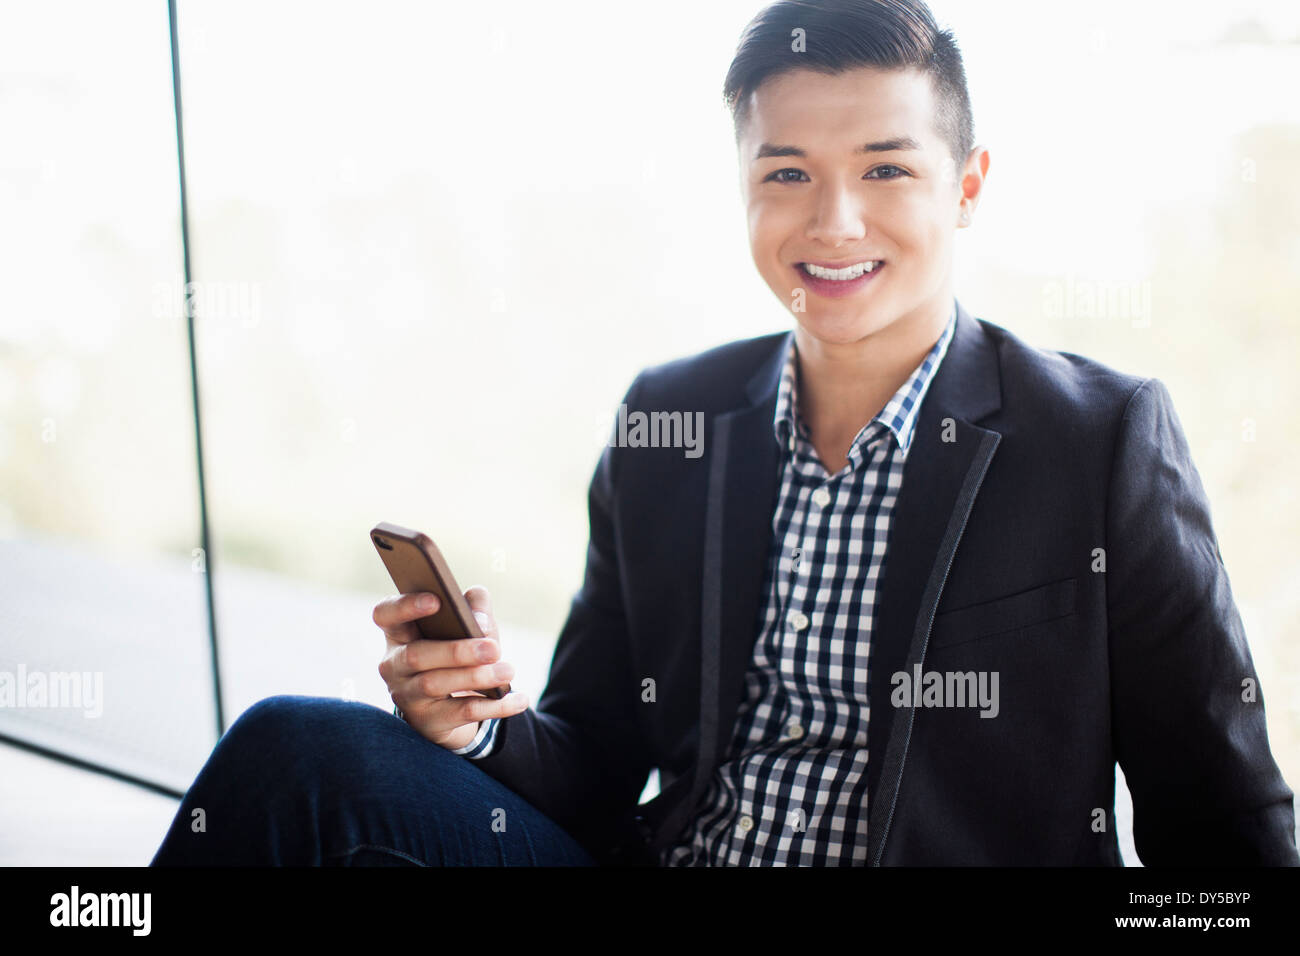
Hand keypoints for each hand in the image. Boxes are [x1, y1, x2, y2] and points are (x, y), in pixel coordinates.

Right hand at [375, 585, 528, 750]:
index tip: (436, 600)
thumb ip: (474, 607)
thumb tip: (479, 620)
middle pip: (416, 655)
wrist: (455, 706)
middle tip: (493, 648)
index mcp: (399, 632)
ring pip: (435, 684)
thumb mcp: (467, 626)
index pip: (385, 614)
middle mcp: (394, 664)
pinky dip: (494, 706)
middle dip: (456, 651)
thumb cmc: (458, 654)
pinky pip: (461, 713)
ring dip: (476, 677)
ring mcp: (407, 696)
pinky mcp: (427, 722)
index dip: (405, 606)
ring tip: (508, 671)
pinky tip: (519, 700)